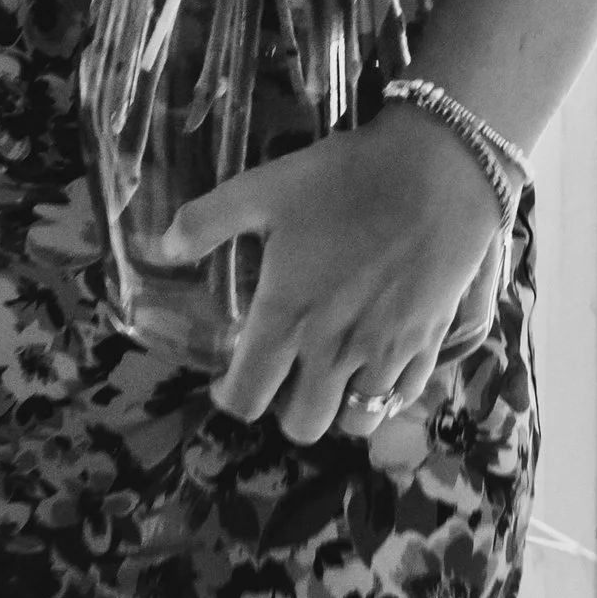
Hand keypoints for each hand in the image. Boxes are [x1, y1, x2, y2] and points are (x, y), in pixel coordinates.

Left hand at [152, 111, 504, 443]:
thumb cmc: (342, 178)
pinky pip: (403, 398)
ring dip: (339, 406)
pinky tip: (379, 363)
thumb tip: (160, 248)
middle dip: (287, 408)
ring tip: (333, 375)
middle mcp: (333, 352)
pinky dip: (386, 393)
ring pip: (356, 422)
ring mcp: (385, 355)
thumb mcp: (262, 188)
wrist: (436, 172)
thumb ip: (205, 222)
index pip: (247, 399)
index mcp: (286, 319)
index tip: (231, 380)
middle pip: (303, 425)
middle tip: (286, 375)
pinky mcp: (427, 346)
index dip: (232, 397)